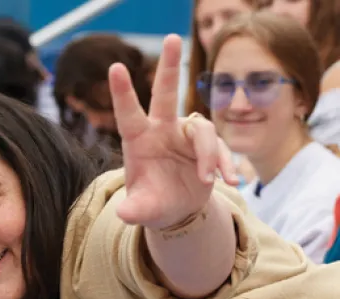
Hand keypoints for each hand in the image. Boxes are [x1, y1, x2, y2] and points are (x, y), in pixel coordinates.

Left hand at [110, 35, 238, 229]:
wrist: (177, 210)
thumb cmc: (152, 204)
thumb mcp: (142, 210)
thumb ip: (134, 210)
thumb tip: (125, 215)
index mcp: (139, 140)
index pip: (128, 113)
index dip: (123, 92)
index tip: (115, 66)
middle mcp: (162, 130)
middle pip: (166, 93)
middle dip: (169, 65)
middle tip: (172, 37)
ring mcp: (186, 134)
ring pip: (203, 131)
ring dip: (208, 156)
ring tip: (207, 181)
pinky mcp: (208, 145)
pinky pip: (222, 148)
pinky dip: (226, 164)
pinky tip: (230, 182)